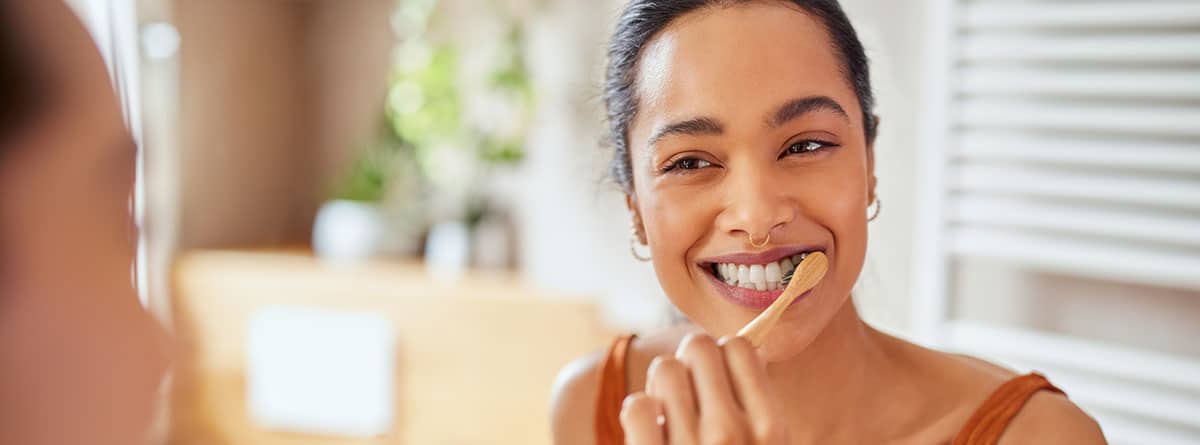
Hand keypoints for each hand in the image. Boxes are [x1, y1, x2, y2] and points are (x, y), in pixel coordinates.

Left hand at [620, 334, 786, 443]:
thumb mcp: (769, 442)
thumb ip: (758, 402)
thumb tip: (749, 343)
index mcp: (769, 427)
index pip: (738, 346)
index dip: (723, 356)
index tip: (719, 379)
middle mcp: (730, 433)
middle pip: (698, 345)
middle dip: (691, 363)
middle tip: (691, 395)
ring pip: (665, 368)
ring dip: (662, 387)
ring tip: (671, 414)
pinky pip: (637, 405)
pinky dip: (640, 414)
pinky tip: (652, 432)